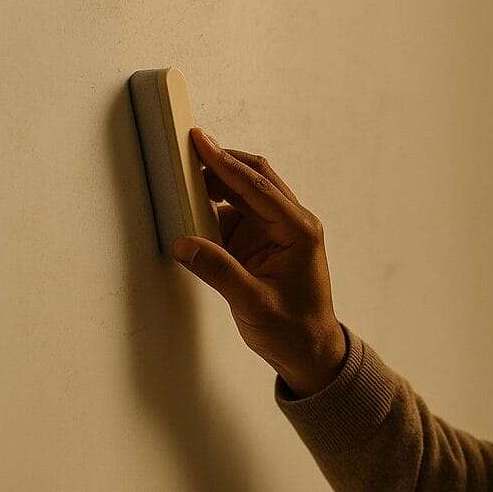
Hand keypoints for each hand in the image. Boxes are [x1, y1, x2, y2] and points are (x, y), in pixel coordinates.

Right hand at [171, 129, 346, 392]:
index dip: (225, 162)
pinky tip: (192, 207)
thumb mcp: (254, 304)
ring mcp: (278, 231)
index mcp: (298, 231)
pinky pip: (237, 215)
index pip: (257, 186)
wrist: (310, 351)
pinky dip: (214, 209)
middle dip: (219, 163)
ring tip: (182, 176)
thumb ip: (219, 272)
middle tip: (184, 149)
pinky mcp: (263, 242)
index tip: (199, 140)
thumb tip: (184, 243)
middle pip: (253, 179)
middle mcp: (291, 223)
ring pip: (244, 194)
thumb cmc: (293, 330)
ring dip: (215, 185)